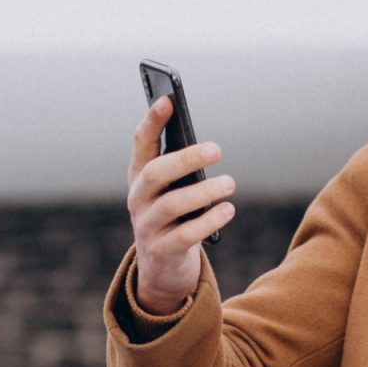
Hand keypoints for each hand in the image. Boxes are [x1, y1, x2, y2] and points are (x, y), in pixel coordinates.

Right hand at [125, 93, 234, 313]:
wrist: (161, 267)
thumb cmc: (174, 216)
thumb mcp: (172, 190)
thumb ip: (181, 168)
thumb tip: (205, 148)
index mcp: (139, 177)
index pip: (140, 143)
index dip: (152, 121)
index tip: (168, 99)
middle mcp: (137, 199)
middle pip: (155, 173)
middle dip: (185, 158)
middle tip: (216, 149)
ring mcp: (146, 226)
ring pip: (172, 204)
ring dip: (204, 192)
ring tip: (230, 183)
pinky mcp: (161, 251)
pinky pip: (186, 235)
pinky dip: (210, 221)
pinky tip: (228, 210)